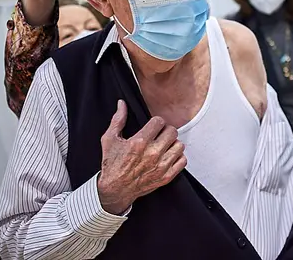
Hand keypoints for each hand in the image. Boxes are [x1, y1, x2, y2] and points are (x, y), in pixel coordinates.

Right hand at [96, 100, 186, 214]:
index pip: (160, 121)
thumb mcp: (109, 139)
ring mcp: (161, 166)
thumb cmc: (112, 164)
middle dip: (166, 131)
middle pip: (172, 131)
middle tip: (159, 135)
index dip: (156, 122)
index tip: (153, 126)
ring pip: (179, 145)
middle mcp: (152, 154)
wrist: (115, 189)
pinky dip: (177, 157)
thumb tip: (122, 103)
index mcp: (139, 142)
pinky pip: (183, 161)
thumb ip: (118, 119)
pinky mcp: (166, 176)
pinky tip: (168, 156)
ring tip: (164, 146)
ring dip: (172, 144)